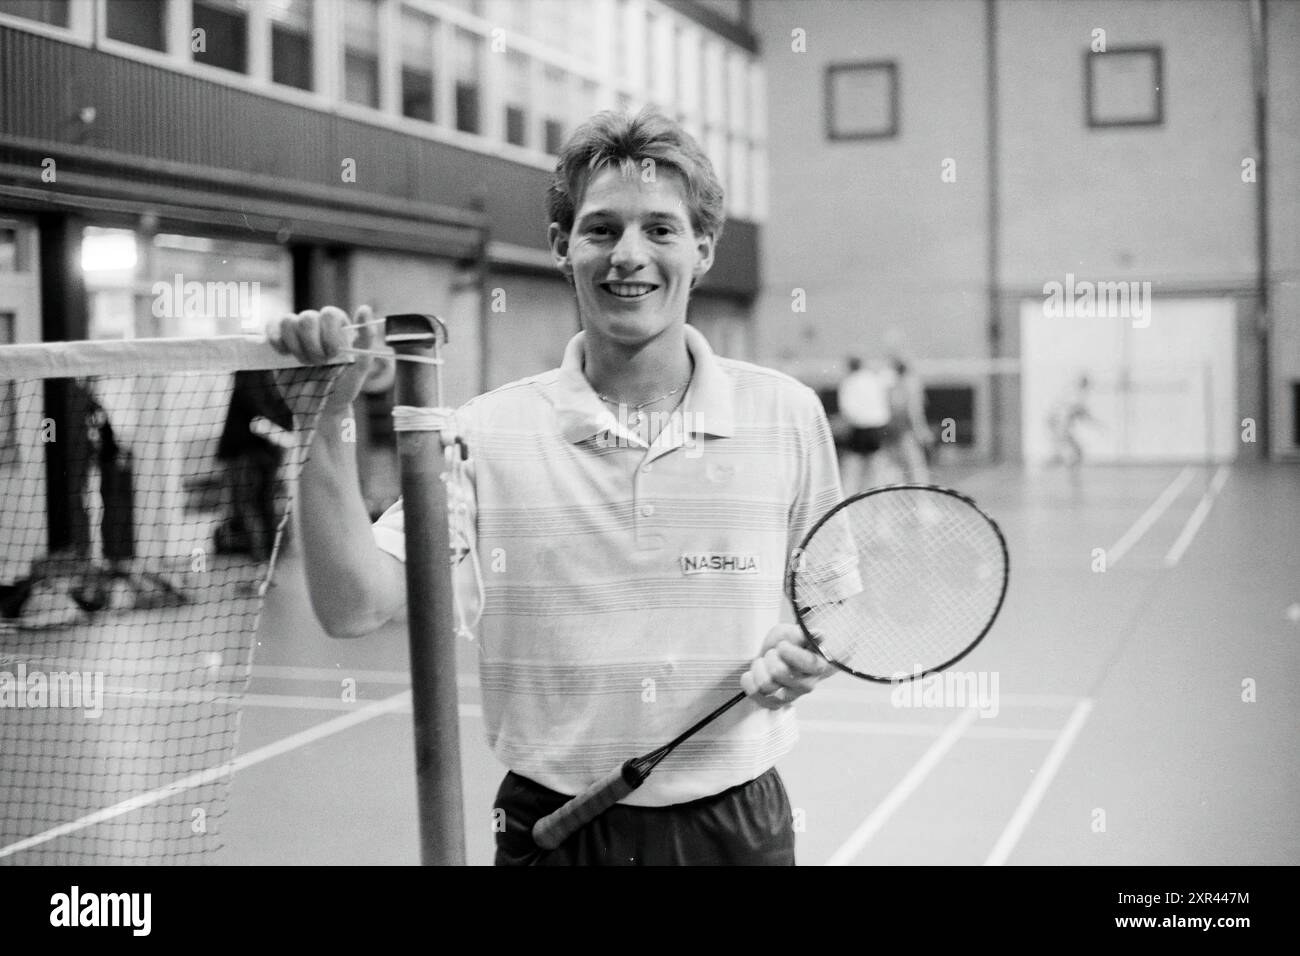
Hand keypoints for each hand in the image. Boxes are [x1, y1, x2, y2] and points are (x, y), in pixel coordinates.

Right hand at [265, 305, 380, 418]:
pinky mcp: (280, 342)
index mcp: (338, 328)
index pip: (330, 314)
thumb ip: (366, 340)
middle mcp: (318, 327)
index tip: (334, 354)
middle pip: (308, 317)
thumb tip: (364, 308)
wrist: (321, 408)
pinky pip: (272, 326)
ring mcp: (297, 333)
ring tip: (304, 363)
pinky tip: (285, 355)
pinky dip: (276, 339)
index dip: (330, 334)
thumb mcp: (360, 367)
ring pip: (289, 321)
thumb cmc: (343, 387)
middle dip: (312, 344)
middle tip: (319, 363)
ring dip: (296, 345)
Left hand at [740, 624, 832, 709]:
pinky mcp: (774, 704)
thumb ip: (803, 634)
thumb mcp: (793, 632)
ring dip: (759, 667)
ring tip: (764, 661)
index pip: (808, 663)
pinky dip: (749, 679)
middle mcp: (807, 685)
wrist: (776, 654)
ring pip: (764, 683)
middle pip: (779, 672)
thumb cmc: (788, 643)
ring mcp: (790, 697)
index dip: (791, 653)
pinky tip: (755, 672)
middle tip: (773, 652)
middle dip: (771, 656)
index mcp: (818, 666)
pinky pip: (754, 693)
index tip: (782, 645)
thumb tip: (820, 634)